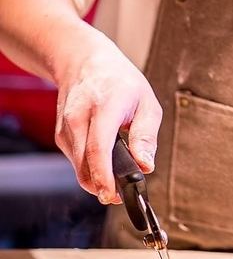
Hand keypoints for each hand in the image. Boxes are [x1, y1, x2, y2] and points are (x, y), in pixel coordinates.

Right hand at [54, 29, 161, 203]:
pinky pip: (75, 160)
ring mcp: (66, 126)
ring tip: (116, 183)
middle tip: (120, 197)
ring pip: (78, 165)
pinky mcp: (61, 135)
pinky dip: (89, 168)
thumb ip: (146, 136)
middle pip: (85, 162)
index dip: (104, 176)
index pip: (99, 147)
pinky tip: (104, 166)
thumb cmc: (120, 82)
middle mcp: (79, 116)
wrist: (84, 61)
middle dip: (101, 186)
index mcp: (104, 106)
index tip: (112, 195)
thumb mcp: (146, 103)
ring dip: (96, 180)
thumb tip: (146, 166)